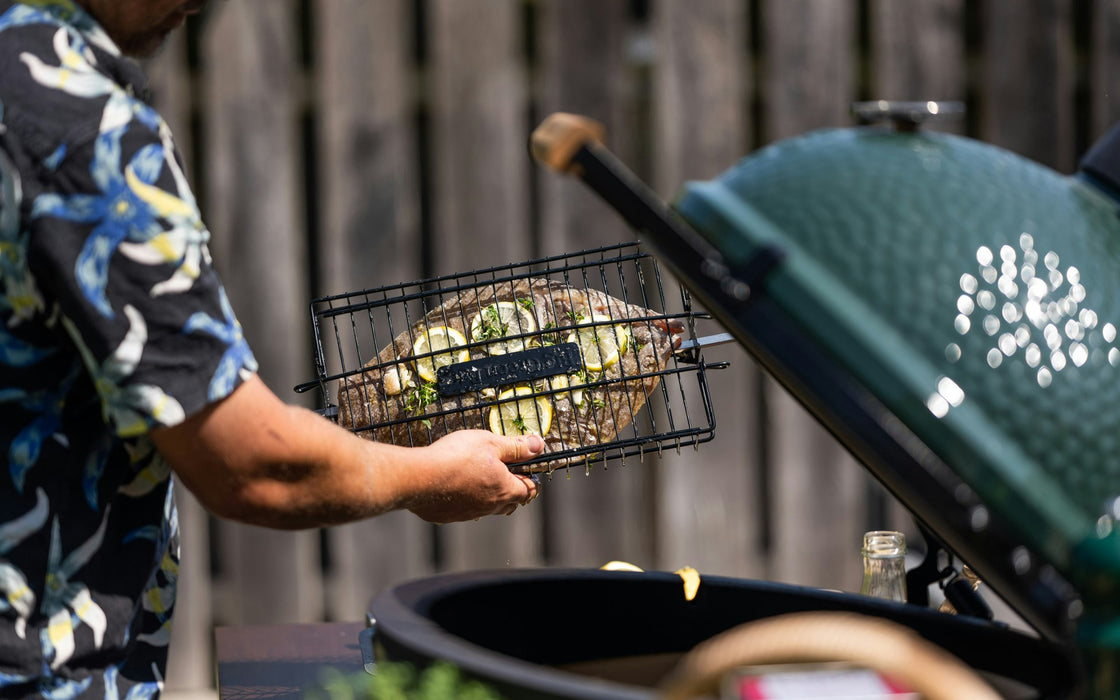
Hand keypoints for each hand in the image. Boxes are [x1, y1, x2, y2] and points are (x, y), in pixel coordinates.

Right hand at [405, 430, 542, 523]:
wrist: (419, 477)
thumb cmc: (456, 457)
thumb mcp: (490, 443)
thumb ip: (516, 446)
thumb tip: (539, 446)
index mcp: (504, 490)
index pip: (529, 490)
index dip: (531, 479)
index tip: (528, 470)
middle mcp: (490, 506)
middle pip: (510, 503)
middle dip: (513, 490)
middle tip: (507, 474)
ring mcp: (469, 514)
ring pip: (488, 508)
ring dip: (489, 496)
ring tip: (481, 480)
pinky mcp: (449, 516)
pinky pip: (464, 510)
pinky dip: (466, 501)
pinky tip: (456, 488)